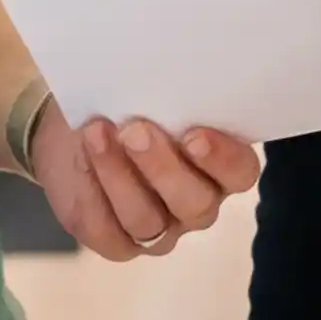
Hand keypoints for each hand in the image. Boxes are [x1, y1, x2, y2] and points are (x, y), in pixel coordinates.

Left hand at [28, 104, 259, 263]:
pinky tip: (80, 158)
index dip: (223, 159)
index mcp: (221, 167)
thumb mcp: (151, 92)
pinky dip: (90, 192)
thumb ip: (169, 93)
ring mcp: (159, 229)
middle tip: (136, 130)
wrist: (80, 128)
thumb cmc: (130, 104)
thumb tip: (164, 77)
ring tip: (96, 134)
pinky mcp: (117, 242)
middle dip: (163, 168)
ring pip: (147, 220)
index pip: (240, 172)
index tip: (194, 134)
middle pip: (194, 203)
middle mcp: (197, 203)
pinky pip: (106, 231)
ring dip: (118, 175)